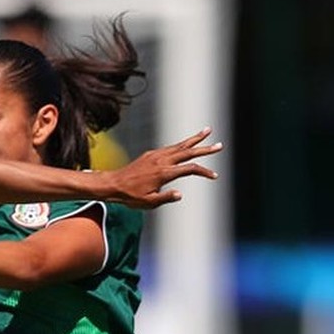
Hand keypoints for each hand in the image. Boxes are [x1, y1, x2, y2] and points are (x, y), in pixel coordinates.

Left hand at [105, 127, 221, 208]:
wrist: (112, 184)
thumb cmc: (130, 196)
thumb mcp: (148, 202)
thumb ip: (165, 198)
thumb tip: (180, 194)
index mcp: (163, 173)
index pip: (189, 168)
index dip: (203, 171)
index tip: (214, 176)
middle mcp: (161, 161)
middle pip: (188, 152)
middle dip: (205, 148)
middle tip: (220, 145)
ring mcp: (155, 156)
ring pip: (179, 145)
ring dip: (194, 139)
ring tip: (207, 131)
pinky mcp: (150, 154)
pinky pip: (169, 147)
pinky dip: (181, 144)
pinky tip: (186, 144)